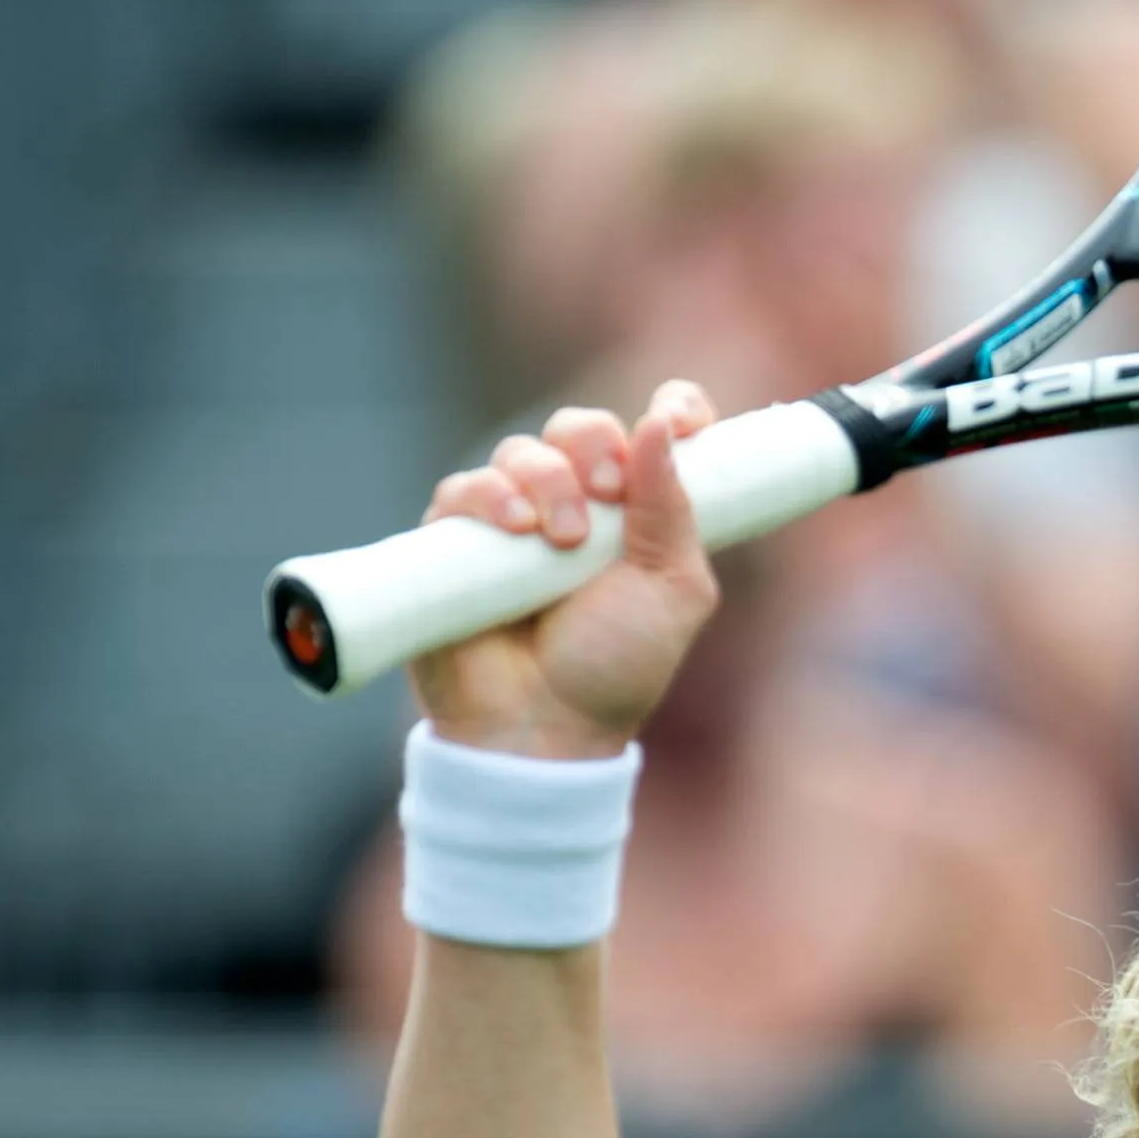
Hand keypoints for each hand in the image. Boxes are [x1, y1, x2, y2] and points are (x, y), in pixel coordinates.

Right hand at [409, 381, 725, 759]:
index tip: (683, 418)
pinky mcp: (455, 539)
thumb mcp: (674, 591)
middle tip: (607, 491)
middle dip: (594, 443)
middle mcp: (578, 505)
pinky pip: (463, 488)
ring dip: (546, 480)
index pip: (655, 432)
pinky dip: (488, 495)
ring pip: (521, 452)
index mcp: (640, 512)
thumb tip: (663, 421)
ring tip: (560, 540)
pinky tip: (515, 529)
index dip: (672, 410)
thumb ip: (674, 510)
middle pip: (579, 426)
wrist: (545, 727)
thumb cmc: (617, 666)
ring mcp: (513, 520)